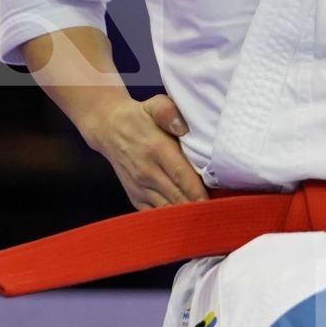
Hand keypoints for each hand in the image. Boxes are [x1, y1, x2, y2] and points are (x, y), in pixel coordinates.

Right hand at [83, 92, 209, 208]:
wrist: (108, 129)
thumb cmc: (139, 117)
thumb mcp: (154, 104)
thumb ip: (169, 112)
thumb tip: (182, 127)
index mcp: (156, 149)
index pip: (181, 175)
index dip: (198, 192)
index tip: (214, 203)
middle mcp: (147, 172)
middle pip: (177, 197)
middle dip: (197, 208)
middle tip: (217, 215)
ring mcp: (139, 187)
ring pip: (166, 209)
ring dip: (185, 216)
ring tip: (205, 220)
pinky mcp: (135, 196)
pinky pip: (154, 214)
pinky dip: (169, 220)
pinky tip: (185, 222)